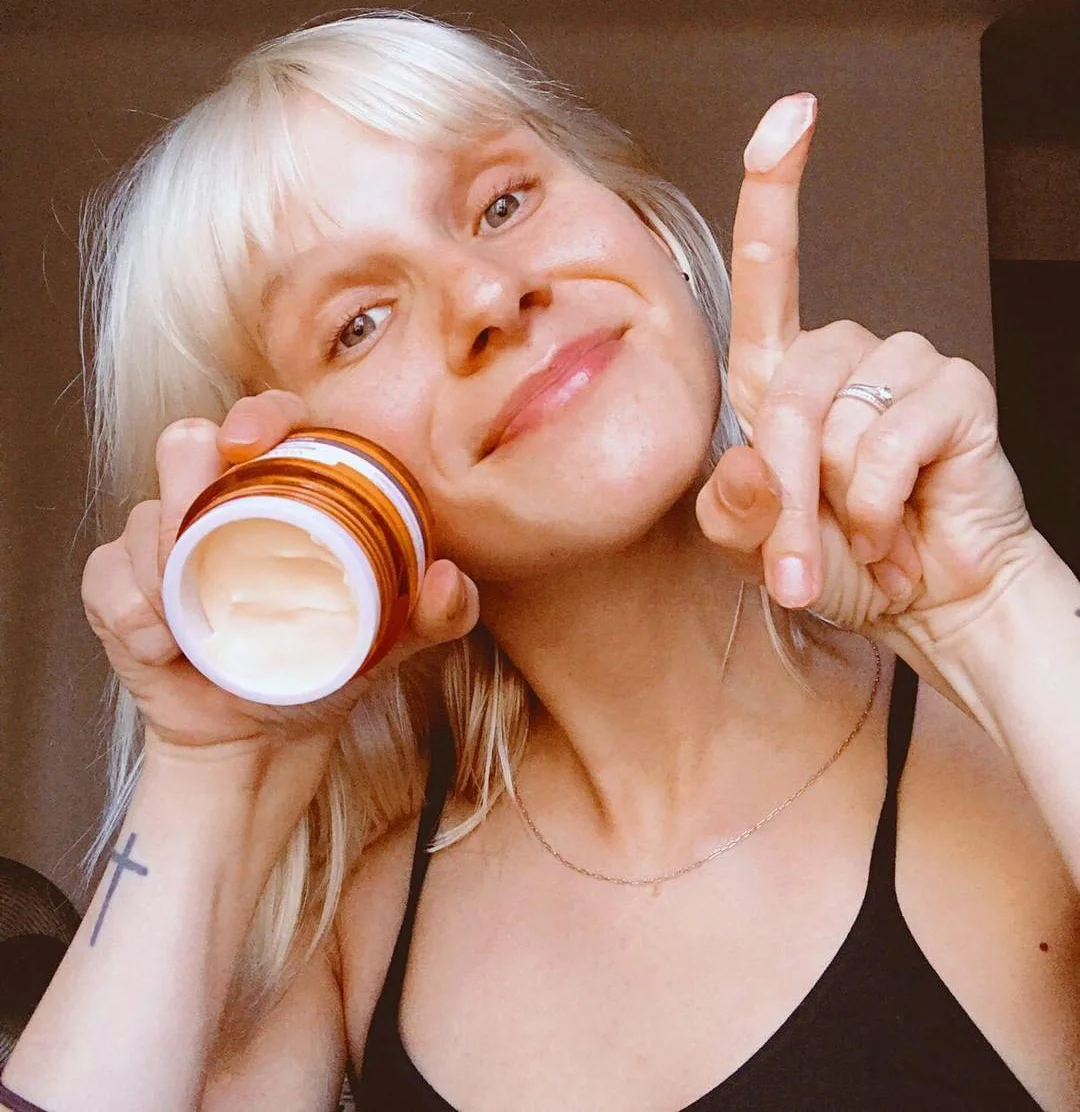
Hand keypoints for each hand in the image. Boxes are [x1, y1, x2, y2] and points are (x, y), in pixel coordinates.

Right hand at [82, 390, 478, 759]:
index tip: (249, 441)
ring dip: (159, 563)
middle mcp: (224, 503)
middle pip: (187, 445)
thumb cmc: (326, 669)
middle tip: (202, 534)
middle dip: (188, 479)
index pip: (270, 422)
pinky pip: (106, 576)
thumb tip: (447, 579)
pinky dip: (130, 612)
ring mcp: (165, 543)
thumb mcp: (388, 640)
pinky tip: (166, 647)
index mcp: (288, 495)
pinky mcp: (120, 587)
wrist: (262, 739)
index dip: (258, 413)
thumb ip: (433, 614)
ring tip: (192, 623)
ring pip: (143, 514)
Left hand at [696, 93, 1036, 643]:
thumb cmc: (838, 561)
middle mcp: (838, 359)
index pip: (770, 272)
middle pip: (786, 389)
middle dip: (786, 491)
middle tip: (804, 557)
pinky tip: (898, 518)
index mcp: (779, 376)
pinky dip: (881, 499)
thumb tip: (756, 462)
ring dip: (839, 499)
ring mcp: (902, 367)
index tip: (788, 118)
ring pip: (838, 419)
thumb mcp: (758, 543)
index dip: (775, 191)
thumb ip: (735, 506)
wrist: (918, 600)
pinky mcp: (955, 390)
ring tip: (864, 528)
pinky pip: (893, 436)